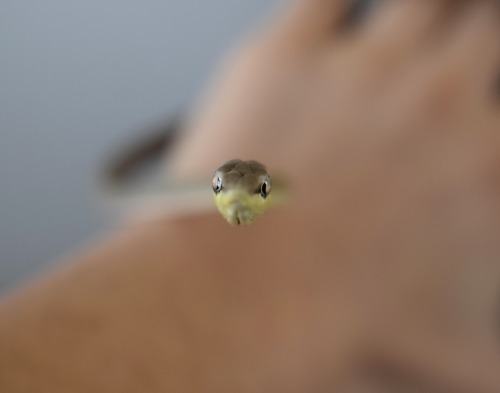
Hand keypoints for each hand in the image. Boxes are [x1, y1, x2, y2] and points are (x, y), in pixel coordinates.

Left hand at [172, 1, 499, 390]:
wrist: (242, 297)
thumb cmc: (330, 320)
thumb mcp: (442, 353)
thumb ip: (488, 361)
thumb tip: (497, 380)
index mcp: (482, 154)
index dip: (489, 96)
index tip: (474, 95)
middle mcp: (436, 97)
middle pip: (478, 26)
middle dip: (467, 32)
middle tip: (441, 50)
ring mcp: (361, 66)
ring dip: (415, 10)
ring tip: (397, 33)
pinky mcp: (286, 56)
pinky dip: (333, 3)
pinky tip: (332, 17)